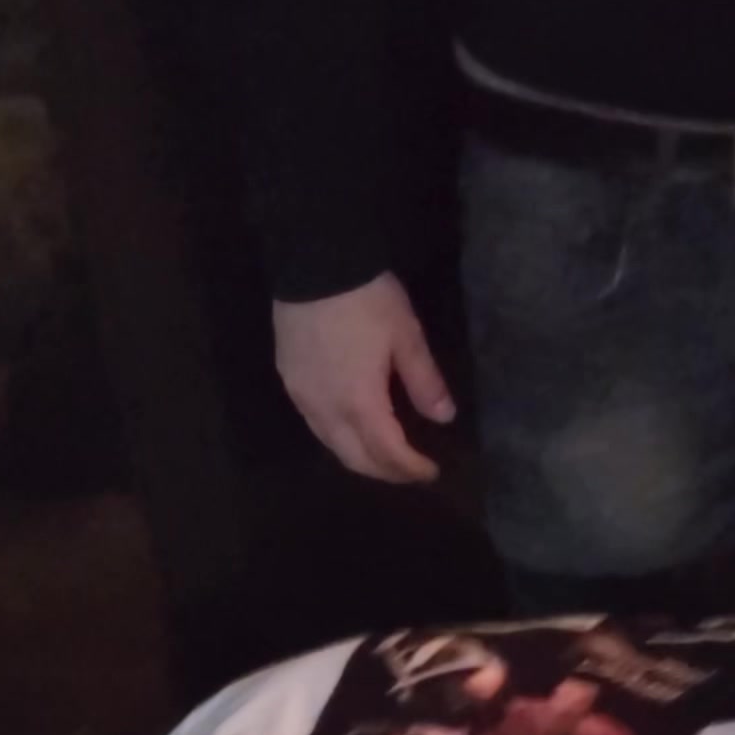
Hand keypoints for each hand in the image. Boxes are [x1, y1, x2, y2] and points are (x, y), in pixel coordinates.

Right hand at [273, 272, 454, 483]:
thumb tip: (444, 416)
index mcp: (359, 403)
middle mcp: (326, 411)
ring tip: (383, 457)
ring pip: (332, 446)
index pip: (387, 452)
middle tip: (408, 472)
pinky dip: (338, 438)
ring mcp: (303, 398)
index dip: (410, 468)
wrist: (313, 261)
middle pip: (355, 459)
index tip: (430, 472)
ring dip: (359, 458)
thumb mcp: (406, 335)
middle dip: (384, 472)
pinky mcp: (290, 383)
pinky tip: (351, 427)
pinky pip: (316, 425)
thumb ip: (424, 381)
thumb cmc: (366, 297)